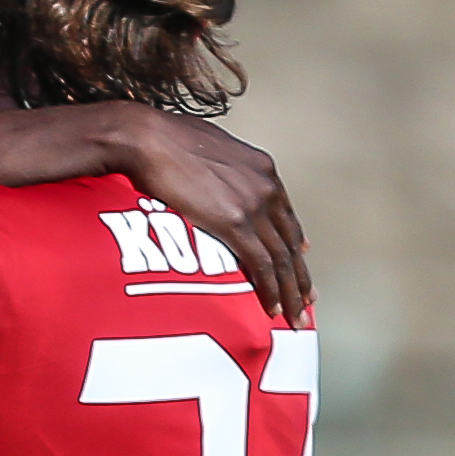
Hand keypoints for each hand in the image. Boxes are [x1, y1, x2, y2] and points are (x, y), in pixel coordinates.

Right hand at [77, 105, 310, 324]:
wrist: (147, 138)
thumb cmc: (165, 138)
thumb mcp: (209, 148)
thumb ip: (224, 170)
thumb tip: (217, 182)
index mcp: (262, 169)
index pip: (285, 215)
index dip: (294, 242)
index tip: (300, 260)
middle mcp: (266, 187)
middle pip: (291, 241)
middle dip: (300, 276)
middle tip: (307, 301)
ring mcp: (253, 205)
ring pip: (282, 259)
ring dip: (291, 292)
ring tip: (296, 317)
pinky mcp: (234, 223)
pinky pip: (261, 265)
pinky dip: (268, 289)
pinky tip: (271, 308)